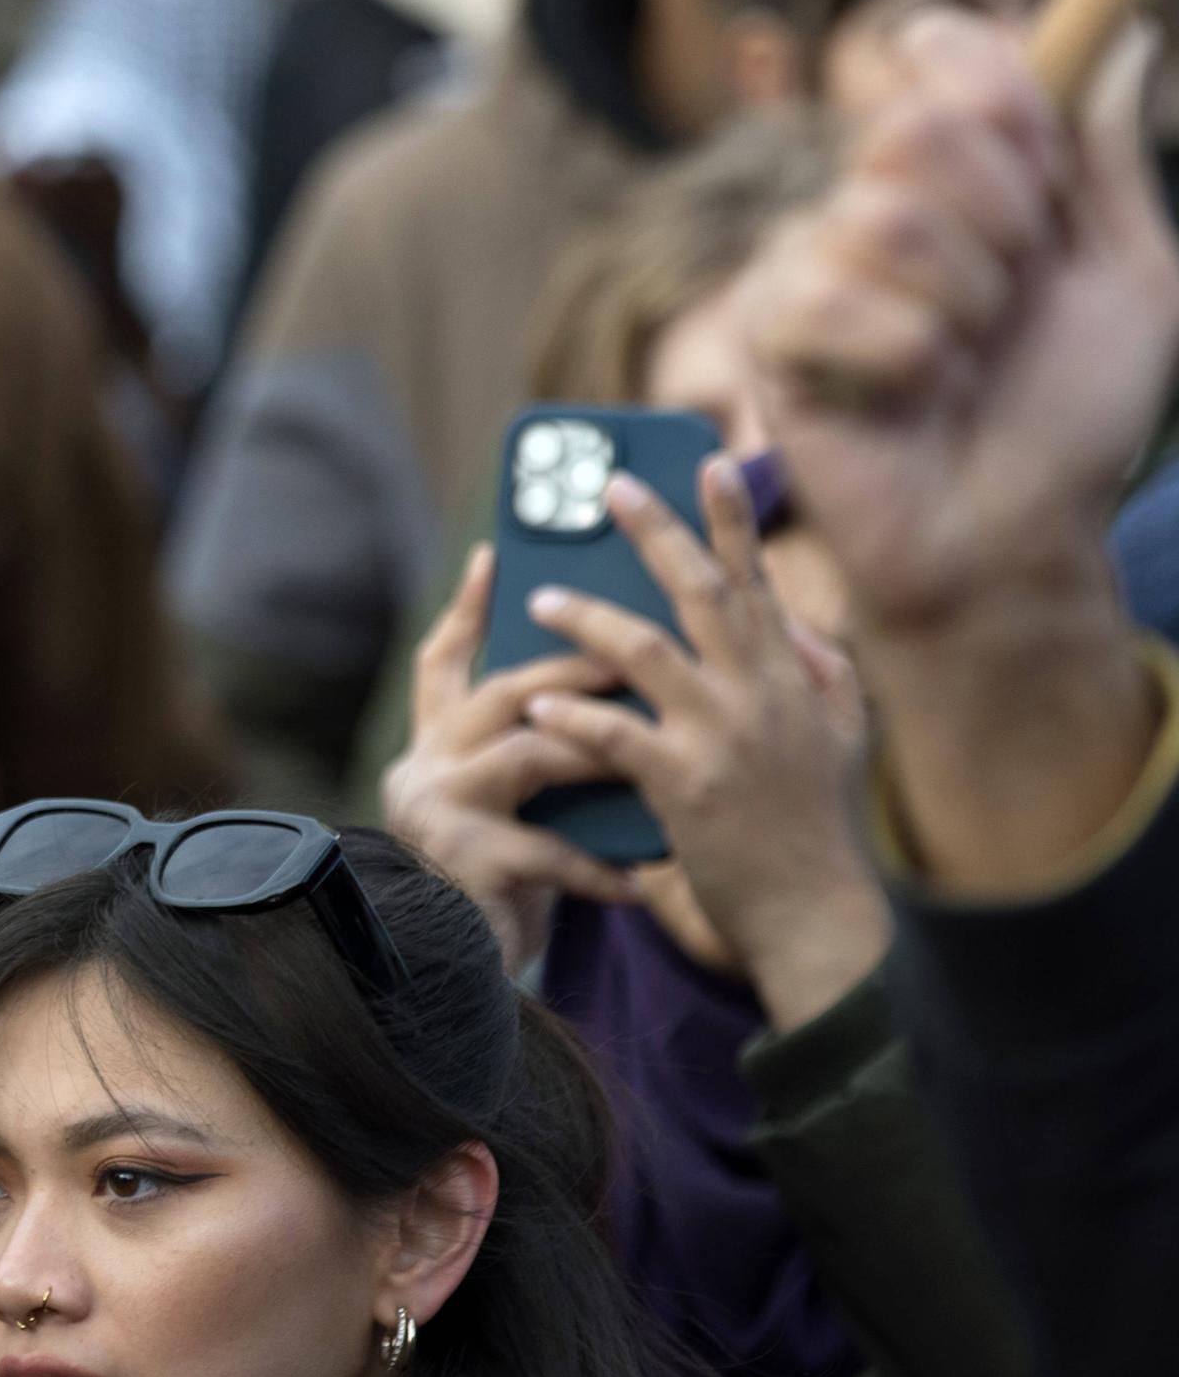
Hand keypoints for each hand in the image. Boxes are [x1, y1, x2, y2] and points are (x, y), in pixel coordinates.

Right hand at [378, 544, 633, 969]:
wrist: (458, 977)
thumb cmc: (503, 885)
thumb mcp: (511, 806)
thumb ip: (539, 748)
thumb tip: (611, 679)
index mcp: (435, 744)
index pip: (444, 659)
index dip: (471, 608)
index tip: (499, 555)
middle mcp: (424, 766)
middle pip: (502, 689)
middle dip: (579, 667)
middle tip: (647, 655)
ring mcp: (438, 811)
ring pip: (531, 753)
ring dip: (605, 751)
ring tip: (663, 753)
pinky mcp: (466, 863)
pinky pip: (553, 851)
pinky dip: (607, 863)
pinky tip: (651, 872)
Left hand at [520, 462, 890, 1031]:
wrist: (815, 914)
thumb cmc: (816, 823)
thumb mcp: (841, 733)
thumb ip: (818, 666)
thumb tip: (788, 610)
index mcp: (790, 676)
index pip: (757, 580)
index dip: (732, 519)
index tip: (709, 462)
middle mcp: (761, 693)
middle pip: (701, 592)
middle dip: (655, 533)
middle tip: (609, 487)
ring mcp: (724, 737)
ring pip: (646, 653)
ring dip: (587, 621)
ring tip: (540, 600)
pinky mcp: (686, 787)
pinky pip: (617, 735)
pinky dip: (573, 715)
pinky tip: (536, 704)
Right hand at [745, 13, 1177, 890]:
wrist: (1011, 539)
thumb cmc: (1069, 422)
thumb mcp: (1130, 280)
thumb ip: (1109, 162)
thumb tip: (1123, 36)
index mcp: (962, 176)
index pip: (946, 55)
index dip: (998, 85)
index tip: (1044, 162)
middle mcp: (875, 202)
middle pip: (914, 125)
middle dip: (1002, 219)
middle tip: (1014, 297)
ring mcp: (810, 262)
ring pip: (885, 221)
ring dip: (963, 308)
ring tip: (962, 366)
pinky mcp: (767, 331)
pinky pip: (834, 301)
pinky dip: (906, 359)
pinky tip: (907, 402)